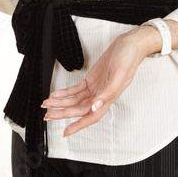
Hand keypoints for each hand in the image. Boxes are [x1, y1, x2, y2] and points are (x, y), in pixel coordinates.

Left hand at [41, 28, 155, 137]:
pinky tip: (58, 93)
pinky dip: (66, 92)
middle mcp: (101, 95)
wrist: (129, 45)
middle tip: (48, 116)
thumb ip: (108, 93)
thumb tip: (96, 107)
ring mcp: (96, 87)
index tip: (66, 132)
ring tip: (48, 104)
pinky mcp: (92, 79)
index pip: (91, 117)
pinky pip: (76, 89)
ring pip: (75, 100)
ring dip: (61, 102)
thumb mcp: (119, 75)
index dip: (78, 125)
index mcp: (108, 97)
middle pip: (79, 109)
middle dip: (63, 113)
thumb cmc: (128, 59)